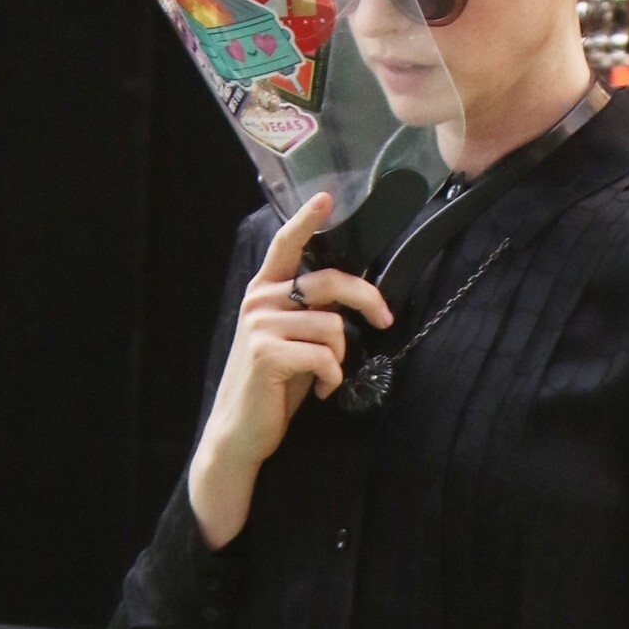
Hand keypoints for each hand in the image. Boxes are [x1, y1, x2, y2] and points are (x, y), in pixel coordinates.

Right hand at [188, 193, 392, 547]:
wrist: (241, 431)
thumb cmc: (273, 385)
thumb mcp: (291, 339)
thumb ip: (309, 312)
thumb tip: (352, 298)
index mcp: (264, 291)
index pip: (285, 245)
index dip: (306, 219)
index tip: (326, 197)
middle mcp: (259, 301)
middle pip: (328, 282)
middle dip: (367, 300)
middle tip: (387, 319)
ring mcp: (259, 326)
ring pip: (332, 327)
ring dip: (341, 357)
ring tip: (327, 375)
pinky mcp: (266, 354)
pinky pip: (324, 357)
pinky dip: (332, 379)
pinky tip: (319, 392)